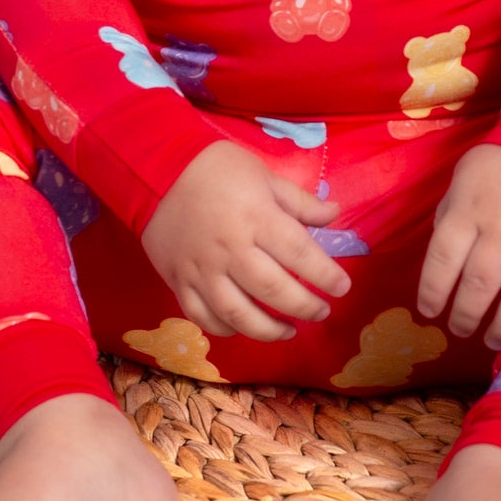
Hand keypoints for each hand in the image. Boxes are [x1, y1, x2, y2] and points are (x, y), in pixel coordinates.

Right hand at [141, 142, 349, 340]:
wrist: (158, 170)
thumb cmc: (218, 169)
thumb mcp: (265, 175)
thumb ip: (300, 202)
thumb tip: (335, 214)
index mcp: (257, 218)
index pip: (300, 255)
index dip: (326, 275)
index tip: (342, 287)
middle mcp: (230, 249)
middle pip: (274, 291)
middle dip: (305, 307)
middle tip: (322, 311)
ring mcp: (202, 269)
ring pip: (238, 314)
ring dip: (269, 330)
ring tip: (290, 331)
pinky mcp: (179, 281)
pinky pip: (203, 316)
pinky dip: (226, 329)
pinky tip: (245, 328)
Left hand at [416, 143, 500, 349]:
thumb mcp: (462, 181)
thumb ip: (451, 221)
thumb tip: (443, 268)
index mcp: (470, 209)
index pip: (442, 262)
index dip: (432, 294)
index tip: (430, 312)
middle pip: (479, 286)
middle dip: (465, 318)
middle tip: (461, 330)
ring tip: (493, 339)